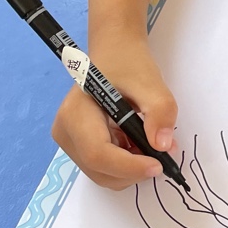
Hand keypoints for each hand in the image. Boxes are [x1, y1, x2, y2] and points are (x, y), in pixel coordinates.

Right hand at [50, 34, 178, 189]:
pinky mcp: (78, 146)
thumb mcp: (151, 83)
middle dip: (133, 170)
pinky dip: (125, 164)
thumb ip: (160, 112)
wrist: (115, 54)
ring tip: (148, 143)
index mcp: (75, 113)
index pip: (98, 154)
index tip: (159, 165)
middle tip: (162, 155)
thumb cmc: (128, 64)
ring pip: (102, 174)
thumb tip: (163, 146)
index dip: (129, 166)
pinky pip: (103, 167)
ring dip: (130, 168)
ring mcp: (69, 141)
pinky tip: (137, 143)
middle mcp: (65, 132)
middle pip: (99, 169)